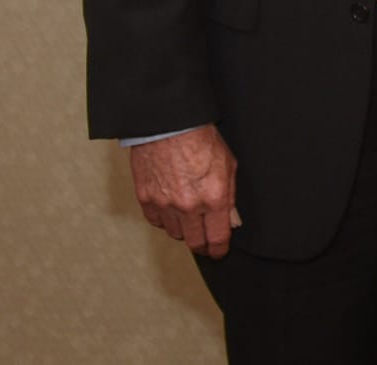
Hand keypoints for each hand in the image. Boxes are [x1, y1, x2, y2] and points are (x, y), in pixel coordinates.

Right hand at [129, 126, 240, 257]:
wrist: (169, 125)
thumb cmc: (201, 139)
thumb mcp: (228, 165)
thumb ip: (230, 195)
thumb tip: (230, 219)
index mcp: (214, 198)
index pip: (217, 237)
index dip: (219, 249)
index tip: (219, 252)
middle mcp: (188, 206)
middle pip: (195, 241)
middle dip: (202, 245)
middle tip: (206, 244)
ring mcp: (165, 204)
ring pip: (175, 233)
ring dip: (183, 230)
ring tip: (189, 220)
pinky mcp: (146, 199)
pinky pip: (156, 221)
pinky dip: (164, 219)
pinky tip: (171, 210)